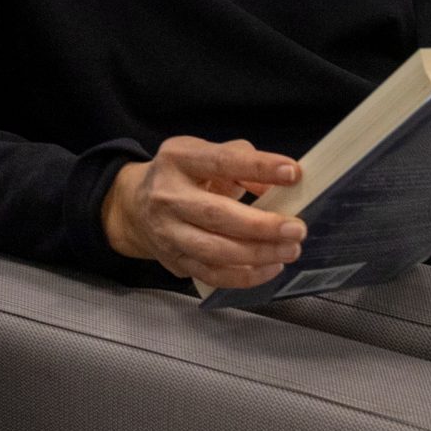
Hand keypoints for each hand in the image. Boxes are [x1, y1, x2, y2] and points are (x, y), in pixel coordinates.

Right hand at [101, 136, 305, 289]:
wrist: (135, 206)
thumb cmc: (184, 175)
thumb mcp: (206, 154)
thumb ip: (243, 160)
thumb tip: (279, 182)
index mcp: (179, 159)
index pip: (222, 161)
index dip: (258, 167)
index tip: (293, 174)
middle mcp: (168, 195)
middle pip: (215, 214)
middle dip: (261, 225)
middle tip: (296, 229)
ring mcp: (167, 232)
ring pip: (213, 250)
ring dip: (257, 254)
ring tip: (289, 250)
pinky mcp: (173, 260)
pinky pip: (211, 274)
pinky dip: (244, 276)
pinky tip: (270, 267)